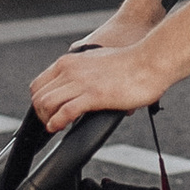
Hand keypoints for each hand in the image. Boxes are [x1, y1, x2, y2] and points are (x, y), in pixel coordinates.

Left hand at [29, 32, 169, 129]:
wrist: (151, 61)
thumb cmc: (133, 61)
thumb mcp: (100, 60)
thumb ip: (90, 73)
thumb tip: (93, 90)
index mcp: (70, 61)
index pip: (39, 83)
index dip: (40, 101)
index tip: (48, 112)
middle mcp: (71, 69)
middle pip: (38, 95)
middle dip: (40, 113)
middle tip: (50, 123)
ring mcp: (81, 82)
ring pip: (46, 103)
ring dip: (46, 119)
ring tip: (54, 127)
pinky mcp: (94, 95)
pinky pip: (64, 112)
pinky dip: (57, 122)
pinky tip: (59, 128)